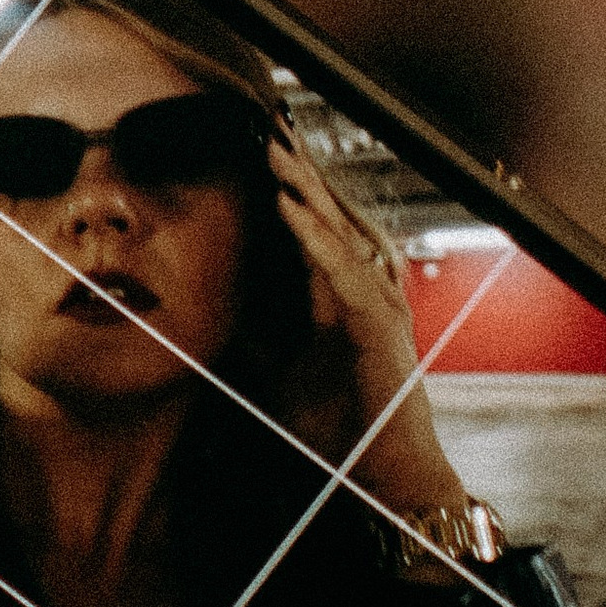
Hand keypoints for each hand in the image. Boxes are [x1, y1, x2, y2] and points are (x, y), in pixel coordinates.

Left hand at [265, 131, 459, 522]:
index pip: (319, 231)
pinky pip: (345, 269)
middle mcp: (369, 293)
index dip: (294, 191)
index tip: (265, 152)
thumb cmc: (344, 431)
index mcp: (347, 300)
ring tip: (278, 153)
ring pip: (343, 232)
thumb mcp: (284, 380)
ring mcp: (381, 305)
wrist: (386, 478)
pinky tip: (291, 209)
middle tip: (272, 129)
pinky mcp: (380, 325)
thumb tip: (218, 322)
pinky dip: (317, 238)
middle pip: (335, 218)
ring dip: (309, 191)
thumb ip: (261, 344)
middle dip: (303, 173)